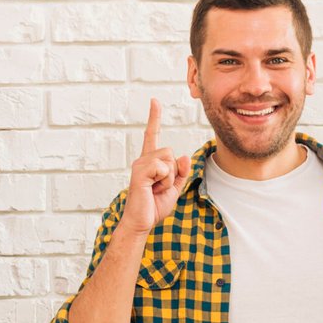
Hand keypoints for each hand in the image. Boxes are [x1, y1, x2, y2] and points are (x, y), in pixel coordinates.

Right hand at [120, 98, 189, 237]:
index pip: (151, 135)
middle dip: (173, 171)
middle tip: (160, 187)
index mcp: (150, 162)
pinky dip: (164, 180)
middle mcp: (142, 160)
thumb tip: (184, 156)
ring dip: (169, 177)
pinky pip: (162, 167)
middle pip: (170, 151)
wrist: (142, 222)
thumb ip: (181, 172)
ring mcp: (139, 165)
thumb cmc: (154, 206)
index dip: (154, 117)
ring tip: (155, 189)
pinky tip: (152, 189)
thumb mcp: (174, 188)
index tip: (154, 101)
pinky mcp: (139, 172)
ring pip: (168, 159)